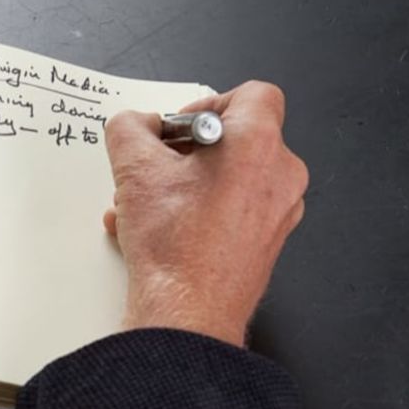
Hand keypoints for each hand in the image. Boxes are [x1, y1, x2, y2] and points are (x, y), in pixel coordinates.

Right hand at [103, 81, 308, 345]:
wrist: (187, 313)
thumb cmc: (174, 247)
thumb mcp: (133, 171)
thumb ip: (128, 129)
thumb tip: (133, 125)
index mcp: (258, 144)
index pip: (252, 94)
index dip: (207, 103)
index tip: (175, 128)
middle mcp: (280, 175)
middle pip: (236, 140)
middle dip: (187, 151)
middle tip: (154, 168)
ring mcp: (278, 213)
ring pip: (231, 179)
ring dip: (187, 184)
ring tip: (145, 206)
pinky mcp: (266, 243)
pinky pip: (233, 212)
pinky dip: (199, 212)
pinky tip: (156, 231)